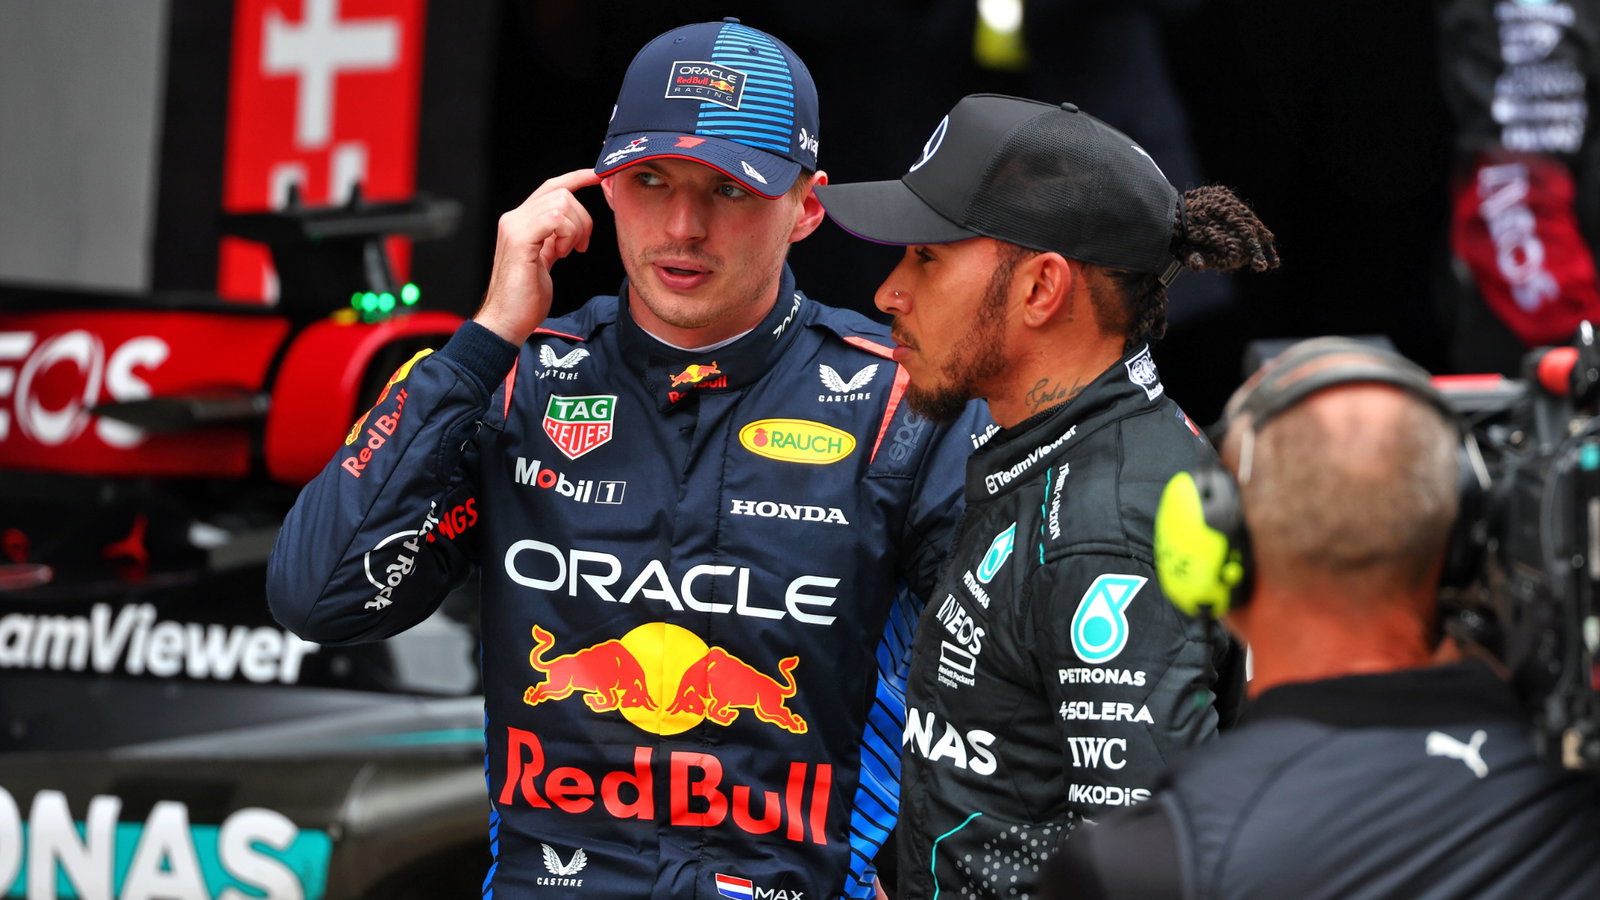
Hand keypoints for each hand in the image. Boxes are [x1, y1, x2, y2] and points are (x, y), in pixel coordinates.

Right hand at [475, 168, 600, 343]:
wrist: (507, 321)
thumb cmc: (525, 298)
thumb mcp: (545, 259)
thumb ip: (553, 238)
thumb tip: (571, 226)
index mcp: (520, 221)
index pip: (550, 187)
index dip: (576, 178)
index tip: (597, 176)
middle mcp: (514, 218)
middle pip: (561, 193)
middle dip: (582, 218)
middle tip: (580, 246)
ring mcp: (514, 226)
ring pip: (561, 203)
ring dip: (575, 229)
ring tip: (567, 252)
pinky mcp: (519, 239)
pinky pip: (556, 218)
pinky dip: (568, 234)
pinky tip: (562, 254)